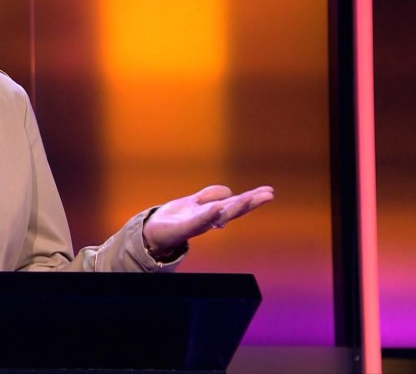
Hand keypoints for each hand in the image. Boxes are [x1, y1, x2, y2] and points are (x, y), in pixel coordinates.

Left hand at [142, 185, 274, 254]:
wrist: (152, 232)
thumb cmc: (174, 219)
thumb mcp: (193, 203)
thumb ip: (209, 196)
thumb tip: (228, 190)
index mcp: (211, 213)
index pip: (235, 203)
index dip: (252, 198)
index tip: (269, 191)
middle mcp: (208, 220)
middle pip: (232, 210)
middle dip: (250, 203)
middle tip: (268, 195)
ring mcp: (196, 224)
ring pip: (218, 215)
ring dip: (234, 207)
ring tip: (248, 197)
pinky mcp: (182, 228)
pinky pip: (197, 221)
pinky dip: (207, 215)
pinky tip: (217, 208)